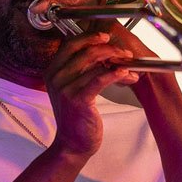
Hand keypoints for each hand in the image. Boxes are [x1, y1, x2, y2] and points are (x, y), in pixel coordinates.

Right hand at [44, 30, 139, 159]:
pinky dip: (115, 74)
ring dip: (117, 63)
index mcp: (52, 71)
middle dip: (107, 48)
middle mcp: (56, 77)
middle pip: (84, 51)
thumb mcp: (70, 89)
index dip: (89, 37)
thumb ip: (79, 70)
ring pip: (94, 64)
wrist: (72, 144)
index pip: (70, 44)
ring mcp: (65, 88)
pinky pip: (99, 79)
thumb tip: (101, 51)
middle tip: (123, 52)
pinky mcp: (78, 100)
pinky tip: (125, 74)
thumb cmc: (75, 116)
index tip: (105, 37)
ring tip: (129, 67)